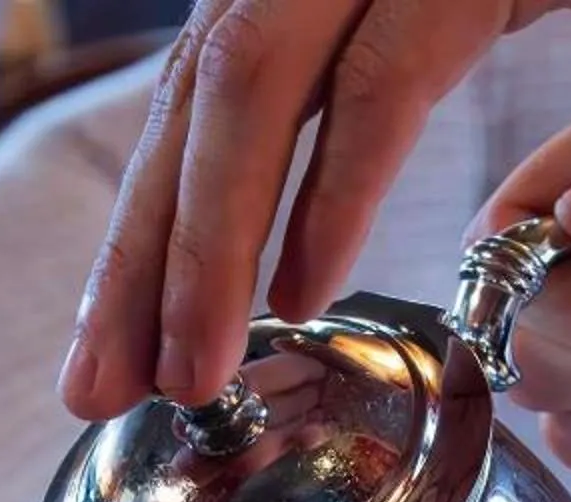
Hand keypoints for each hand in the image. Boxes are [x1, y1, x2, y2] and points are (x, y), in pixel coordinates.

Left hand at [61, 0, 570, 417]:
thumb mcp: (471, 5)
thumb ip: (387, 77)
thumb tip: (310, 206)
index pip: (196, 111)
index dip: (144, 238)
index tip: (110, 358)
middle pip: (194, 110)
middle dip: (137, 263)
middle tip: (99, 394)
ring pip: (247, 90)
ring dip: (209, 246)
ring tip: (190, 373)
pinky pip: (380, 76)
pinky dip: (336, 186)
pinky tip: (305, 286)